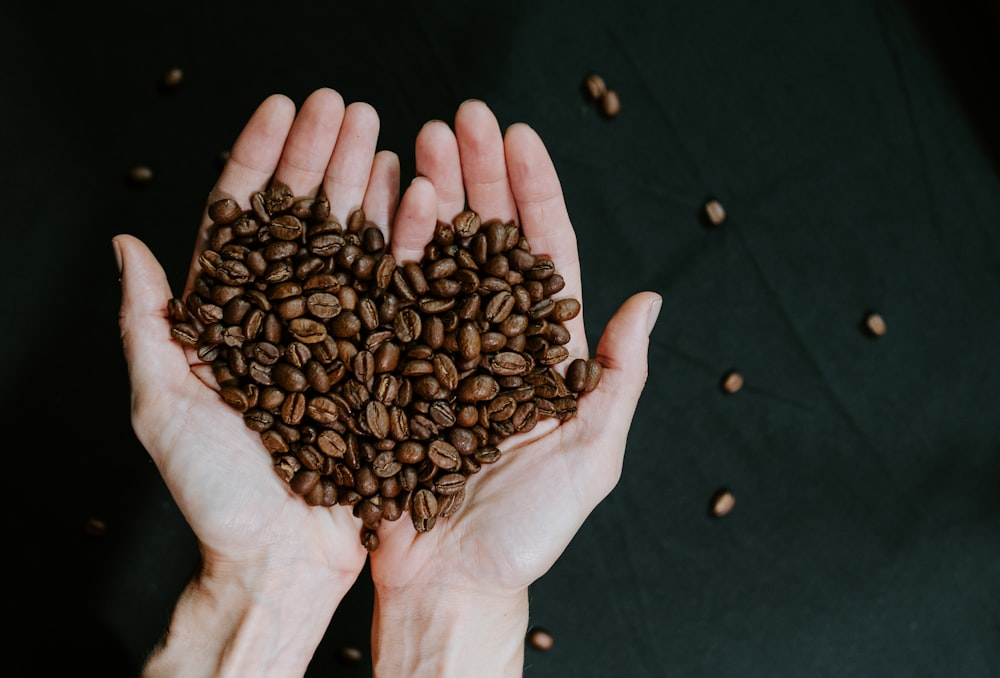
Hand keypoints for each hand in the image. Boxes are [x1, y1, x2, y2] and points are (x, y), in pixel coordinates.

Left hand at [115, 88, 396, 676]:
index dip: (262, 160)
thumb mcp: (166, 406)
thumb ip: (148, 325)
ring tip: (388, 130)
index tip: (282, 108)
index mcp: (235, 317)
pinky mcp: (387, 359)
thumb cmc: (217, 494)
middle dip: (323, 156)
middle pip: (308, 219)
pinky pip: (401, 291)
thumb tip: (126, 246)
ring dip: (370, 183)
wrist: (285, 559)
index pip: (246, 221)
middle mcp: (293, 316)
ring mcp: (344, 333)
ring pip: (358, 244)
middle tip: (345, 104)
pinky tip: (420, 196)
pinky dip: (410, 242)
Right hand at [367, 99, 661, 676]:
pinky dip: (389, 247)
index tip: (519, 136)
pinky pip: (389, 297)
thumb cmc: (525, 532)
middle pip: (487, 241)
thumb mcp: (590, 455)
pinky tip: (387, 200)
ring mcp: (434, 349)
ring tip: (424, 140)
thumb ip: (618, 377)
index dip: (534, 193)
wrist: (447, 583)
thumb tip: (651, 298)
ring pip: (436, 256)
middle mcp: (487, 339)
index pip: (544, 255)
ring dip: (433, 194)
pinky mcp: (387, 366)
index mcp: (542, 352)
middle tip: (463, 116)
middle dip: (479, 175)